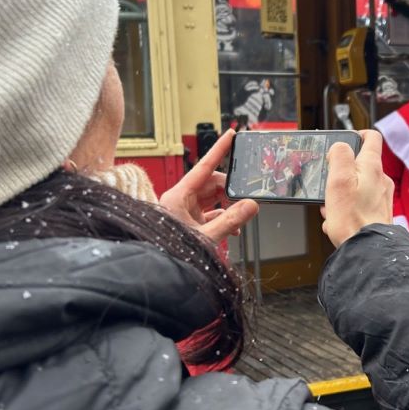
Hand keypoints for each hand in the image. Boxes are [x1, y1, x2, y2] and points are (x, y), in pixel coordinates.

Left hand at [159, 129, 258, 243]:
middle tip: (246, 197)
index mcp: (178, 196)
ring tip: (240, 217)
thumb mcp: (206, 237)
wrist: (157, 273)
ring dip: (228, 206)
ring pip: (212, 199)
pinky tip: (233, 228)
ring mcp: (184, 212)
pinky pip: (210, 214)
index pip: (204, 167)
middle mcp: (179, 201)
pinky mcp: (189, 224)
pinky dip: (223, 218)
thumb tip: (251, 206)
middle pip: (211, 184)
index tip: (231, 135)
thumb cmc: (170, 253)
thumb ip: (231, 221)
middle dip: (230, 189)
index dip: (219, 150)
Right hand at [321, 130, 393, 246]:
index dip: (357, 134)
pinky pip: (359, 204)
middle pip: (361, 164)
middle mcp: (381, 180)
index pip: (371, 137)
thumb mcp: (339, 179)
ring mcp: (381, 197)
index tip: (344, 141)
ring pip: (357, 186)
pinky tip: (336, 219)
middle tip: (329, 182)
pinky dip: (346, 208)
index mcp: (372, 167)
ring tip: (331, 206)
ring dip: (341, 193)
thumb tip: (340, 146)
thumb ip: (339, 156)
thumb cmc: (353, 218)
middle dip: (341, 171)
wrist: (366, 249)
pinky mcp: (378, 213)